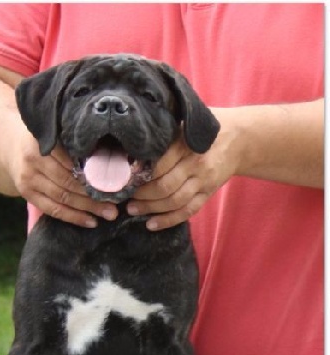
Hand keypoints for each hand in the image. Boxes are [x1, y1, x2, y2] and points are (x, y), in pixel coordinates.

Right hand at [10, 133, 118, 227]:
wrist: (11, 148)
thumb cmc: (47, 142)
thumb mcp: (58, 134)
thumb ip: (76, 145)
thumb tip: (111, 163)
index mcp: (44, 140)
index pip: (73, 160)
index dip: (94, 173)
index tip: (115, 182)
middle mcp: (33, 159)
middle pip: (69, 181)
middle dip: (94, 195)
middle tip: (116, 203)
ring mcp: (28, 178)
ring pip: (62, 197)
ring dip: (88, 208)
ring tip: (109, 214)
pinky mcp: (27, 193)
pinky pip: (53, 210)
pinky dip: (73, 217)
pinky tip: (90, 222)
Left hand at [127, 110, 240, 229]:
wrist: (239, 138)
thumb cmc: (205, 128)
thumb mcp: (185, 121)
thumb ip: (164, 132)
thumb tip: (132, 144)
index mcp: (186, 144)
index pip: (159, 164)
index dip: (139, 174)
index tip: (124, 179)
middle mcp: (196, 164)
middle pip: (165, 186)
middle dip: (142, 195)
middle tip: (126, 198)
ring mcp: (203, 181)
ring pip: (175, 201)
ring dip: (151, 209)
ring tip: (133, 210)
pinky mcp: (208, 193)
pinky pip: (188, 211)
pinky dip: (169, 220)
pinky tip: (152, 224)